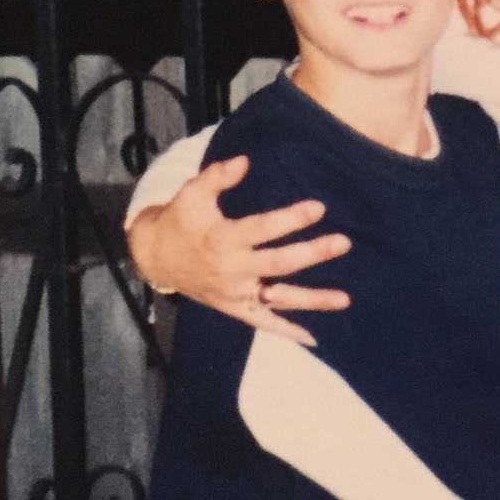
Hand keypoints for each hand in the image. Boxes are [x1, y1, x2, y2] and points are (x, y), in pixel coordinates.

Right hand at [128, 155, 351, 348]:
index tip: (319, 208)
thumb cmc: (180, 220)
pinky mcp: (234, 308)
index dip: (291, 218)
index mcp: (223, 239)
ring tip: (344, 298)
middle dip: (313, 254)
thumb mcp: (192, 193)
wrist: (155, 257)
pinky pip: (263, 322)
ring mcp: (235, 293)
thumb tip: (245, 160)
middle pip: (279, 264)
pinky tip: (312, 338)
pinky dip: (286, 332)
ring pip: (279, 298)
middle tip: (343, 243)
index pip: (264, 229)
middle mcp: (232, 270)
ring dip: (312, 300)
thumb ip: (218, 176)